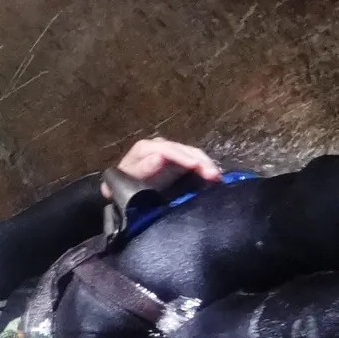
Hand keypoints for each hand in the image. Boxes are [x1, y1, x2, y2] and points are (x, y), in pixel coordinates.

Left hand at [104, 137, 219, 196]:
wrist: (121, 191)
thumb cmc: (123, 185)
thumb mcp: (128, 178)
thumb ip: (142, 169)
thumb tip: (159, 157)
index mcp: (146, 148)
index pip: (167, 149)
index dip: (182, 157)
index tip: (195, 166)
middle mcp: (160, 146)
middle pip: (183, 150)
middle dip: (199, 161)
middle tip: (213, 174)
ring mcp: (171, 153)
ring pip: (192, 154)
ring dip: (206, 165)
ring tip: (217, 177)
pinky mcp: (180, 162)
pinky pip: (195, 161)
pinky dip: (206, 168)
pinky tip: (216, 177)